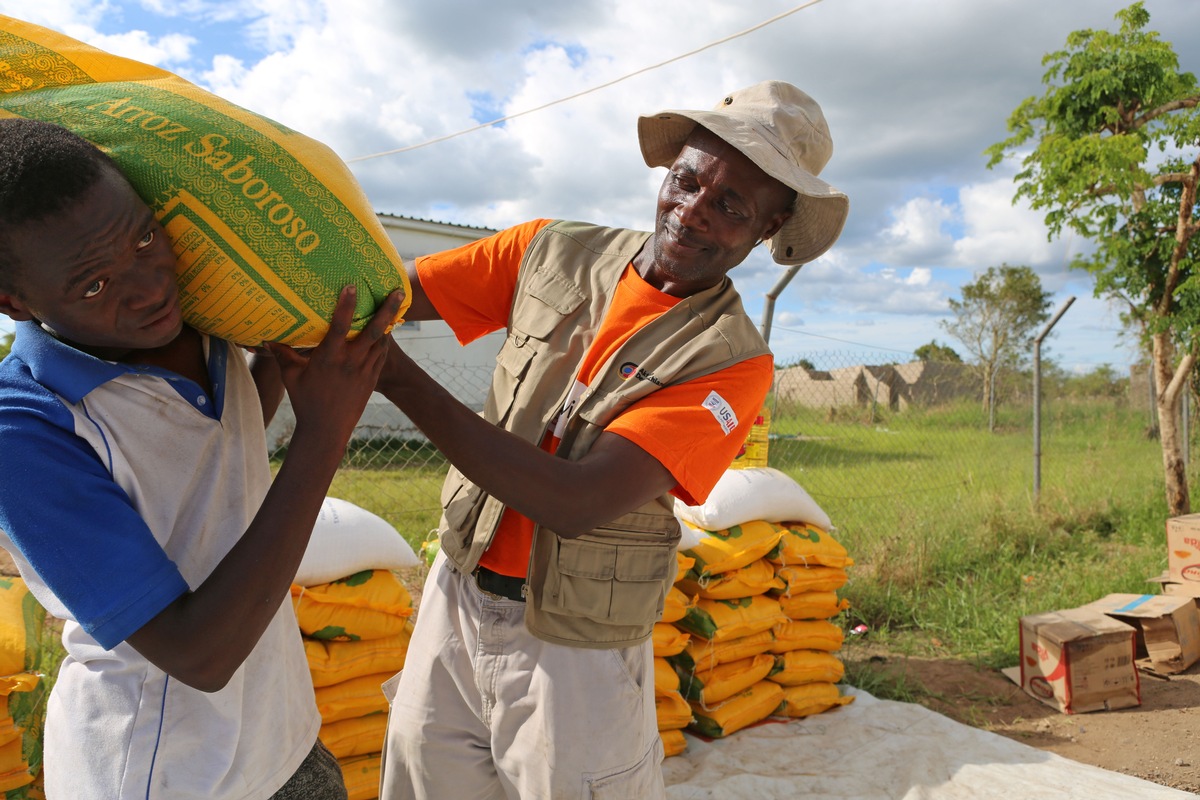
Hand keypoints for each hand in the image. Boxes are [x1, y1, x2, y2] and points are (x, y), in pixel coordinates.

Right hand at [267, 286, 403, 441]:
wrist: (327, 430)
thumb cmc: (306, 402)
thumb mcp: (291, 377)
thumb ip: (283, 355)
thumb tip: (266, 338)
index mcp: (329, 358)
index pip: (340, 327)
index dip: (346, 305)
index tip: (353, 287)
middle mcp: (350, 362)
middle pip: (373, 331)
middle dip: (387, 310)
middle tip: (398, 291)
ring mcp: (364, 371)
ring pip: (381, 341)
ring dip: (389, 322)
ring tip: (396, 303)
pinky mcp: (372, 379)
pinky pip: (382, 355)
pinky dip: (385, 340)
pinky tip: (387, 329)